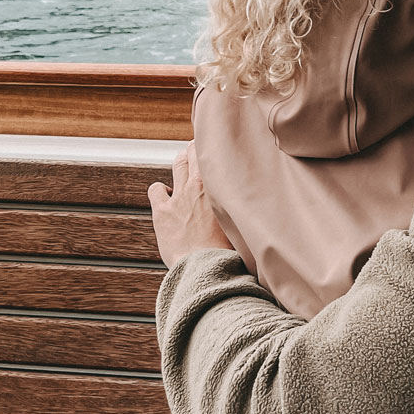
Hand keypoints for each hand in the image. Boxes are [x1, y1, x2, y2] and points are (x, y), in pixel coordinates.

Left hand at [149, 141, 232, 268]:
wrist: (207, 267)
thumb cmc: (228, 249)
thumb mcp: (241, 218)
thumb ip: (242, 201)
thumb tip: (257, 193)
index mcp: (217, 186)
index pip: (211, 153)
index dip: (211, 147)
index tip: (215, 146)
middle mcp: (196, 186)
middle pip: (192, 153)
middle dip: (194, 149)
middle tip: (198, 149)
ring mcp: (178, 197)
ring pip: (177, 165)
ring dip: (180, 163)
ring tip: (184, 165)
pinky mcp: (162, 212)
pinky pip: (156, 189)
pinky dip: (160, 189)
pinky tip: (166, 195)